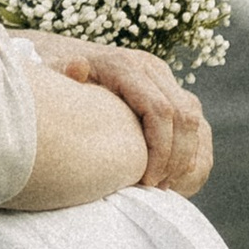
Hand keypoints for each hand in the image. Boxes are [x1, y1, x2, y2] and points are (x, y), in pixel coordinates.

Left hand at [27, 36, 212, 195]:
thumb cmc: (52, 79)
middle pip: (186, 117)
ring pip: (197, 122)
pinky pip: (198, 128)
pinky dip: (192, 156)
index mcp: (126, 65)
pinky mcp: (171, 94)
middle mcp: (151, 69)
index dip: (159, 150)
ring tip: (163, 187)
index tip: (144, 180)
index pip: (161, 110)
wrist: (59, 59)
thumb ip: (64, 79)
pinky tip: (172, 179)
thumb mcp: (50, 77)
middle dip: (176, 159)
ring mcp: (164, 81)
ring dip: (186, 159)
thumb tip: (77, 68)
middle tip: (155, 189)